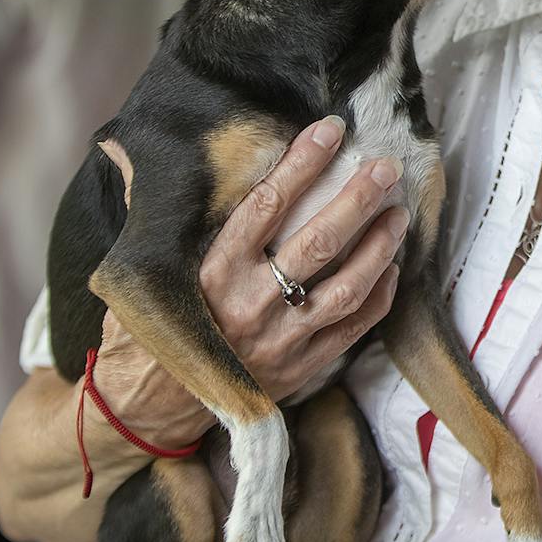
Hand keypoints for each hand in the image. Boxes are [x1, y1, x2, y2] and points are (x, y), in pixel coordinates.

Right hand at [91, 116, 406, 442]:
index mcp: (211, 273)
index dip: (302, 164)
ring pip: (345, 287)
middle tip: (386, 168)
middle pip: (317, 243)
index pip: (265, 206)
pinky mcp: (298, 369)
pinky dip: (377, 298)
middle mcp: (248, 305)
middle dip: (357, 200)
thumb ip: (170, 221)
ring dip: (378, 247)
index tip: (331, 131)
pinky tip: (391, 269)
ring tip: (398, 215)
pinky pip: (350, 329)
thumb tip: (143, 153)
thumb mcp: (148, 273)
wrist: (147, 411)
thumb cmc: (149, 329)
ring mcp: (278, 341)